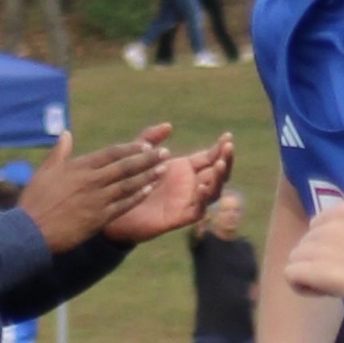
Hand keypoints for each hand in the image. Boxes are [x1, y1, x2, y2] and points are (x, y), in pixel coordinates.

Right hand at [18, 131, 168, 252]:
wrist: (29, 232)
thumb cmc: (34, 201)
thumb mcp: (43, 172)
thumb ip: (59, 153)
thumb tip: (66, 133)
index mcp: (78, 167)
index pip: (110, 154)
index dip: (130, 149)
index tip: (146, 145)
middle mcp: (90, 181)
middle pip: (125, 167)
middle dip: (147, 159)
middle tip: (164, 153)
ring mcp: (96, 200)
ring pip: (128, 185)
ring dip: (148, 176)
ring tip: (163, 168)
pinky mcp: (99, 218)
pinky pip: (124, 205)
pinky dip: (138, 196)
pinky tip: (149, 189)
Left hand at [103, 129, 232, 242]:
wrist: (115, 211)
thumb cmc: (128, 183)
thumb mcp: (137, 156)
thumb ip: (150, 139)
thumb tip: (168, 125)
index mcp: (185, 169)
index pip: (211, 157)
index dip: (220, 148)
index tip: (228, 136)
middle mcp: (191, 185)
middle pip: (218, 173)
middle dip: (226, 160)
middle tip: (228, 147)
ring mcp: (188, 201)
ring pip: (213, 191)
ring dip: (219, 178)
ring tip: (220, 164)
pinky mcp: (180, 217)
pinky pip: (198, 210)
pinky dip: (202, 199)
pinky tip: (201, 187)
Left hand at [284, 200, 343, 313]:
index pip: (320, 224)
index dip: (329, 244)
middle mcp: (331, 222)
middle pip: (306, 241)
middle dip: (319, 259)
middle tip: (341, 275)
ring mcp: (322, 245)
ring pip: (296, 258)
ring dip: (310, 273)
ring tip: (332, 286)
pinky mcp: (318, 270)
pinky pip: (291, 274)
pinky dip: (303, 286)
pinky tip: (322, 292)